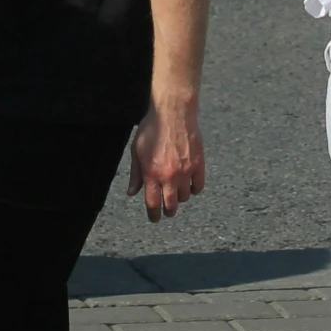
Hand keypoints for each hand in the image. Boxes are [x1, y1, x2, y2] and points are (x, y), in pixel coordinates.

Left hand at [125, 97, 203, 223]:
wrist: (173, 112)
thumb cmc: (152, 128)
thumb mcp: (137, 150)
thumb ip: (135, 174)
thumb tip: (132, 193)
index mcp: (151, 174)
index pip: (152, 204)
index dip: (154, 215)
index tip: (155, 218)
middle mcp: (169, 176)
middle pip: (170, 205)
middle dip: (167, 211)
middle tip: (166, 210)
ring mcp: (185, 171)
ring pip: (184, 197)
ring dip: (179, 198)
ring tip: (176, 193)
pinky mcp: (198, 164)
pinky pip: (198, 186)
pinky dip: (194, 189)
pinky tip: (189, 186)